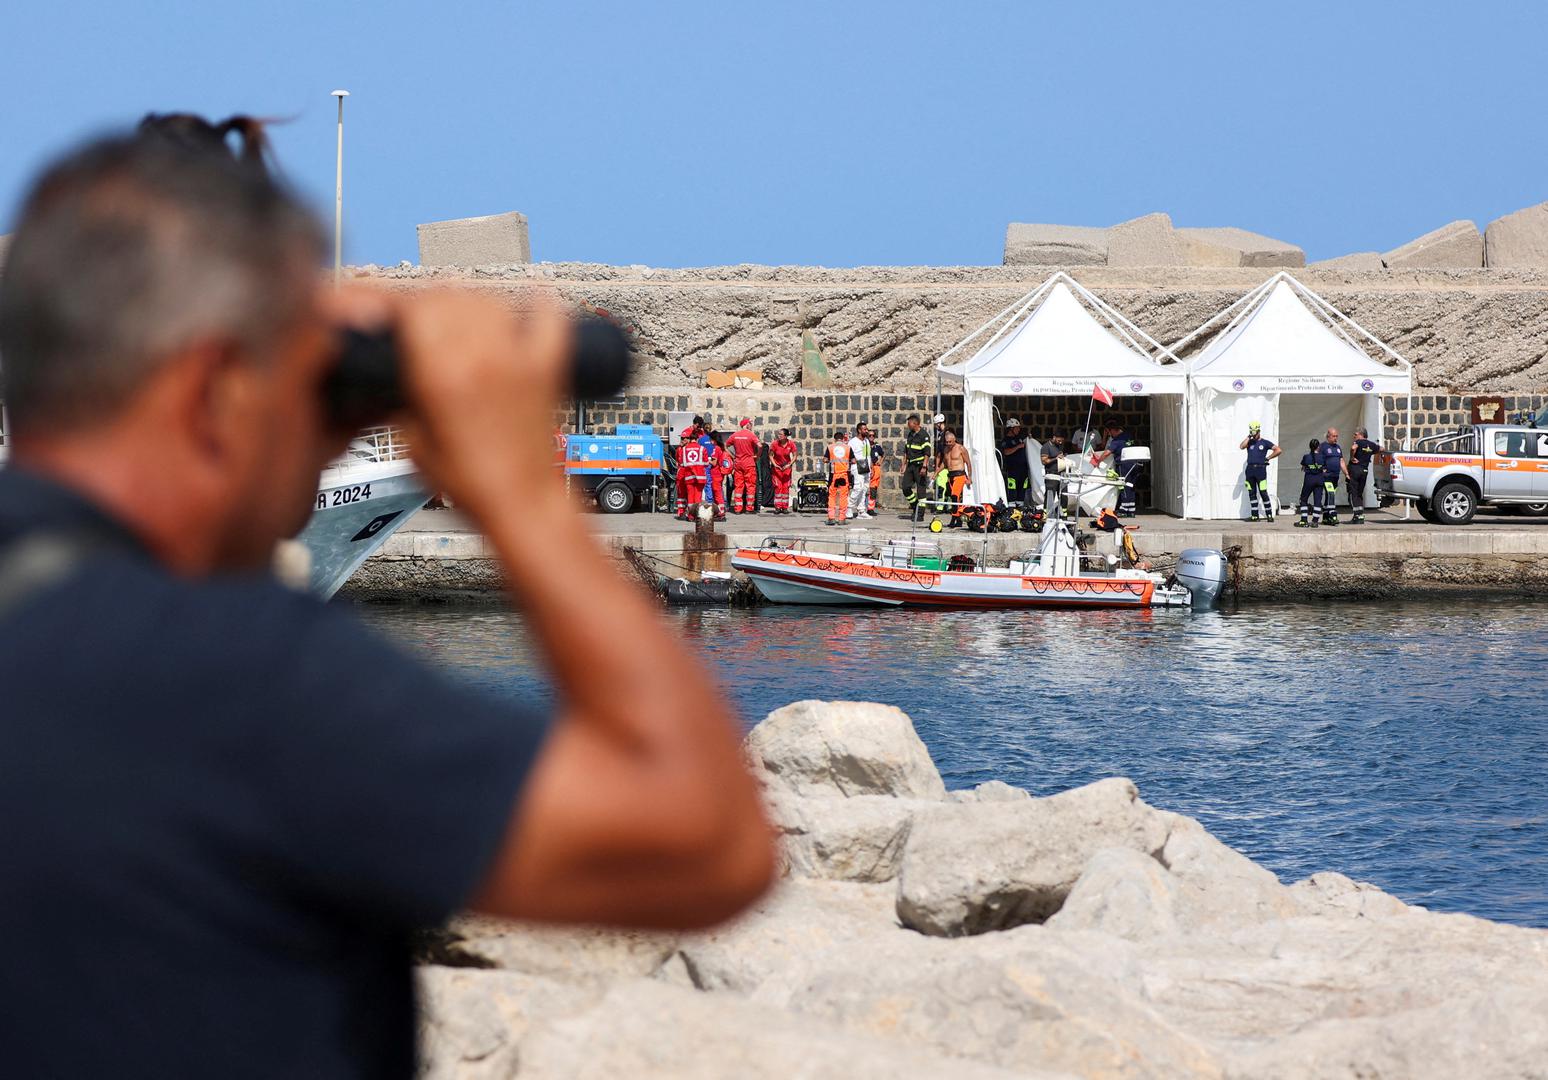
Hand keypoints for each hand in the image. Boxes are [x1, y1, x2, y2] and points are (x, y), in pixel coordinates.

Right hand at [391, 290, 572, 523]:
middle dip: (428, 304)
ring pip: (488, 299)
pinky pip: (547, 314)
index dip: (397, 305)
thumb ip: (403, 398)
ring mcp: (519, 357)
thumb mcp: (413, 442)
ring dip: (468, 303)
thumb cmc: (472, 485)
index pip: (414, 305)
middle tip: (420, 322)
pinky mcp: (549, 366)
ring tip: (459, 321)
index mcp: (443, 374)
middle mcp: (482, 356)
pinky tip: (521, 308)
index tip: (390, 314)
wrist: (523, 505)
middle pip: (449, 295)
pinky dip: (534, 305)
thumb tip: (397, 372)